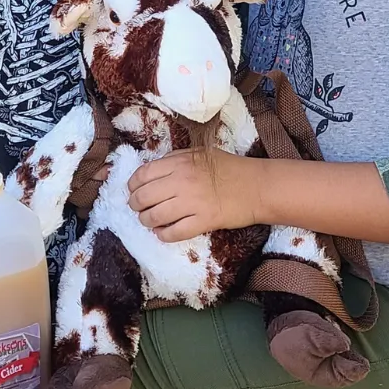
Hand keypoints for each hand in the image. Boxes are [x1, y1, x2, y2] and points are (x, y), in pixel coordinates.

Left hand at [128, 150, 265, 241]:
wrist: (257, 187)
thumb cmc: (229, 168)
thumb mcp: (199, 154)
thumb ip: (174, 160)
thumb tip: (151, 171)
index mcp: (179, 163)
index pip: (142, 174)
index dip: (132, 185)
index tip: (132, 190)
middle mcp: (181, 182)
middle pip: (143, 197)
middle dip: (135, 205)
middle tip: (138, 208)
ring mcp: (191, 203)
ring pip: (154, 217)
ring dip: (145, 221)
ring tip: (148, 221)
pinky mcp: (203, 222)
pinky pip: (173, 233)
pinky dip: (162, 235)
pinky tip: (162, 233)